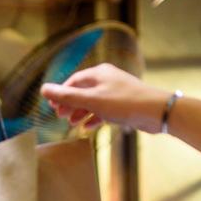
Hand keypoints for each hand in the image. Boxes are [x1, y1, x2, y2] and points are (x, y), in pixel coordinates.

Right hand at [40, 63, 171, 132]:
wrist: (156, 111)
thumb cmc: (125, 103)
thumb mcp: (92, 100)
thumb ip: (67, 96)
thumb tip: (44, 89)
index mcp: (99, 73)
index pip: (73, 81)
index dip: (61, 93)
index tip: (53, 107)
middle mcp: (107, 79)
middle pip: (82, 90)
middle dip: (70, 104)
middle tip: (60, 116)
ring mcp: (116, 92)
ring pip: (93, 101)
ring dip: (81, 112)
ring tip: (72, 123)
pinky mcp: (124, 104)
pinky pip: (104, 109)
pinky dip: (94, 117)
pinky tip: (88, 127)